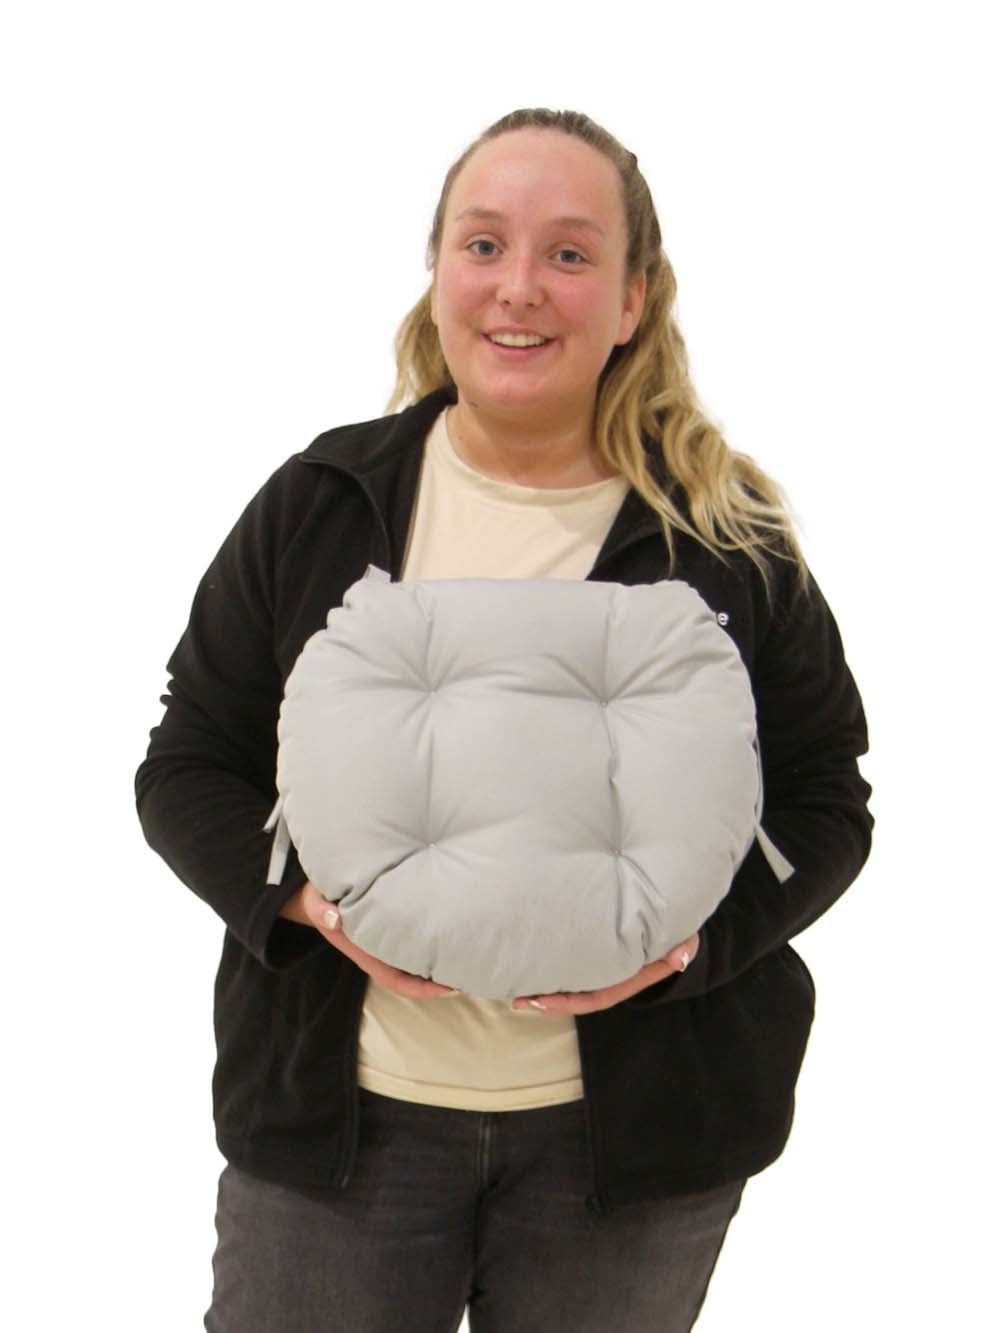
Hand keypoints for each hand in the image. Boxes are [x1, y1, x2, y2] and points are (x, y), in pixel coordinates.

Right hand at [288, 881, 457, 1001]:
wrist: (319, 894)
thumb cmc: (322, 897)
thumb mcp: (316, 901)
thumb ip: (321, 910)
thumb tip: (335, 918)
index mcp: (366, 954)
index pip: (398, 982)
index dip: (424, 989)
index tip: (449, 987)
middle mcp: (380, 955)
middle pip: (415, 979)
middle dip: (441, 982)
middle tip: (473, 973)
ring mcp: (387, 946)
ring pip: (418, 964)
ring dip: (441, 965)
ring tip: (471, 956)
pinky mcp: (394, 933)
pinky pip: (417, 946)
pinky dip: (435, 945)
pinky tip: (454, 934)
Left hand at [510, 933, 699, 1014]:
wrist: (676, 930)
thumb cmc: (678, 935)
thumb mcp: (685, 940)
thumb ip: (684, 948)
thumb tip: (680, 958)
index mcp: (627, 979)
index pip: (595, 998)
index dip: (569, 1003)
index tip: (544, 1002)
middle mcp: (611, 979)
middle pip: (575, 997)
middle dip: (547, 1002)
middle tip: (518, 1000)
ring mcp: (602, 970)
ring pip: (569, 985)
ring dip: (544, 988)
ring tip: (515, 987)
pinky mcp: (594, 956)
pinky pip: (570, 967)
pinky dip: (551, 969)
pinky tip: (529, 963)